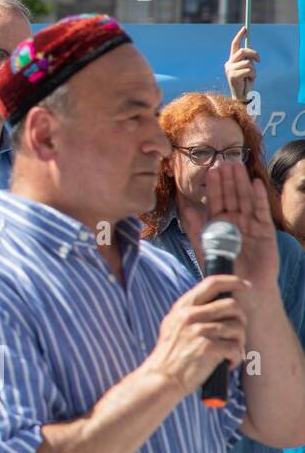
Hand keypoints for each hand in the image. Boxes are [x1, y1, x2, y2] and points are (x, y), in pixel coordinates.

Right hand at [147, 274, 247, 394]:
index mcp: (182, 307)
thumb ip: (192, 312)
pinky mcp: (207, 348)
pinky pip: (236, 348)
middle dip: (241, 320)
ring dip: (240, 343)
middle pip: (232, 305)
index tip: (245, 285)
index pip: (212, 283)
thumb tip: (221, 303)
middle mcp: (190, 315)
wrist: (162, 378)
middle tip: (237, 334)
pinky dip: (236, 358)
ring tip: (230, 353)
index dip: (233, 281)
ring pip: (238, 328)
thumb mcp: (173, 325)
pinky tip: (227, 364)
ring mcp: (198, 331)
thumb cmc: (171, 354)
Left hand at [205, 158, 278, 295]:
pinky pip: (261, 212)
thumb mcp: (206, 248)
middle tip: (224, 161)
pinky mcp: (266, 232)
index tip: (210, 169)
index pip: (216, 201)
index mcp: (220, 225)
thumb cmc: (223, 271)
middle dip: (228, 180)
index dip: (214, 186)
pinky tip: (255, 183)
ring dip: (242, 183)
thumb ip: (197, 229)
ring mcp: (251, 226)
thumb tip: (185, 209)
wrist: (243, 291)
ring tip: (238, 166)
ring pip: (245, 200)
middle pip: (231, 196)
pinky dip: (258, 197)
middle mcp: (236, 222)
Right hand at [225, 26, 259, 100]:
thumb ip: (247, 59)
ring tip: (252, 76)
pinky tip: (249, 80)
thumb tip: (250, 49)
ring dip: (254, 69)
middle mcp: (229, 63)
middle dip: (253, 54)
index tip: (245, 28)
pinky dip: (253, 75)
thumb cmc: (245, 82)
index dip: (240, 36)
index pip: (234, 45)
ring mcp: (230, 70)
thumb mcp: (247, 68)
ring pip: (247, 62)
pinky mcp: (233, 76)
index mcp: (231, 61)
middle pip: (242, 51)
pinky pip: (249, 70)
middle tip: (259, 60)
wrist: (241, 96)